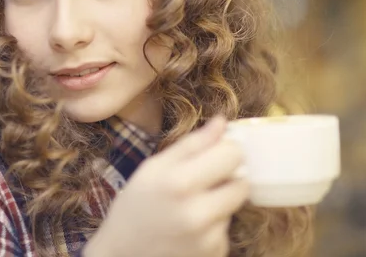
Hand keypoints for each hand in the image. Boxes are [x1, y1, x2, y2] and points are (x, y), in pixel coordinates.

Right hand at [85, 116, 248, 256]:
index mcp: (179, 182)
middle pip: (242, 182)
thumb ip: (191, 143)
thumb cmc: (136, 205)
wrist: (123, 254)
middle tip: (205, 180)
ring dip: (221, 201)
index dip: (226, 150)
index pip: (232, 154)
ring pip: (235, 205)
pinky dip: (215, 224)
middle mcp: (197, 212)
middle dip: (228, 177)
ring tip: (192, 205)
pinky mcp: (215, 253)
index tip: (215, 153)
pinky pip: (227, 228)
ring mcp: (208, 237)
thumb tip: (222, 122)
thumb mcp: (154, 167)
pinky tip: (192, 227)